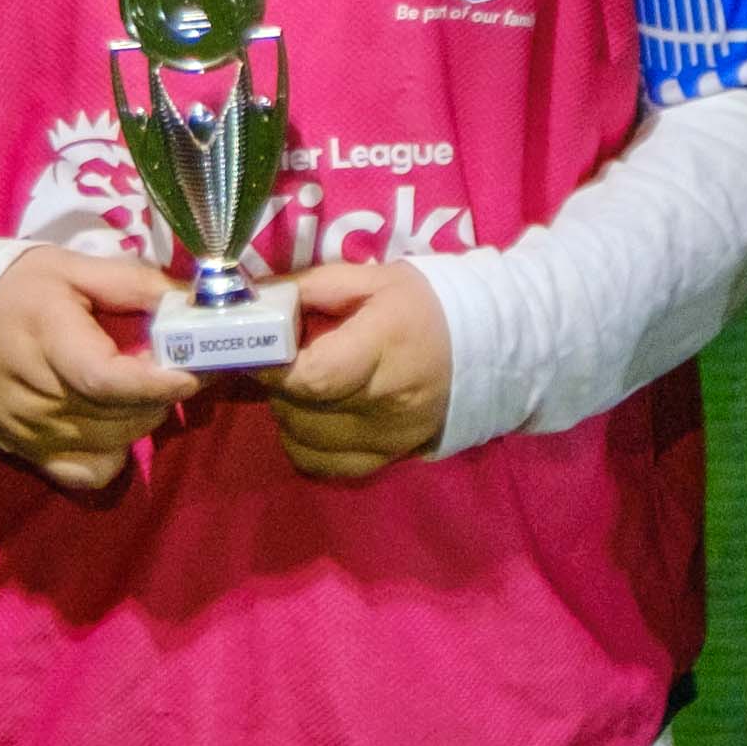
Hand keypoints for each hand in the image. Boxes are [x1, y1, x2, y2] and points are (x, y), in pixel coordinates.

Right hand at [0, 247, 197, 489]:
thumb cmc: (13, 289)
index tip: (195, 370)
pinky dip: (114, 452)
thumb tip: (190, 302)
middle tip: (180, 363)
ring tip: (145, 385)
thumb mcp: (70, 268)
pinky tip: (114, 420)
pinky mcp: (29, 453)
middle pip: (121, 415)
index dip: (157, 381)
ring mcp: (31, 433)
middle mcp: (38, 397)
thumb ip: (132, 284)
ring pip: (114, 443)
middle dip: (163, 393)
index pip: (107, 380)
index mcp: (47, 339)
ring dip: (144, 416)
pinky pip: (89, 474)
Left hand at [263, 258, 450, 481]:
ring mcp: (389, 437)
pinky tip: (313, 416)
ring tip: (302, 385)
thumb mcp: (372, 279)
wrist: (487, 347)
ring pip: (305, 440)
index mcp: (384, 345)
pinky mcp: (389, 458)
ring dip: (289, 412)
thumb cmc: (422, 306)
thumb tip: (260, 301)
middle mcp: (387, 401)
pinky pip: (324, 465)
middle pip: (302, 410)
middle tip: (281, 361)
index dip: (273, 368)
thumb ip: (312, 287)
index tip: (259, 350)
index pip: (313, 377)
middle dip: (277, 385)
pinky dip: (305, 443)